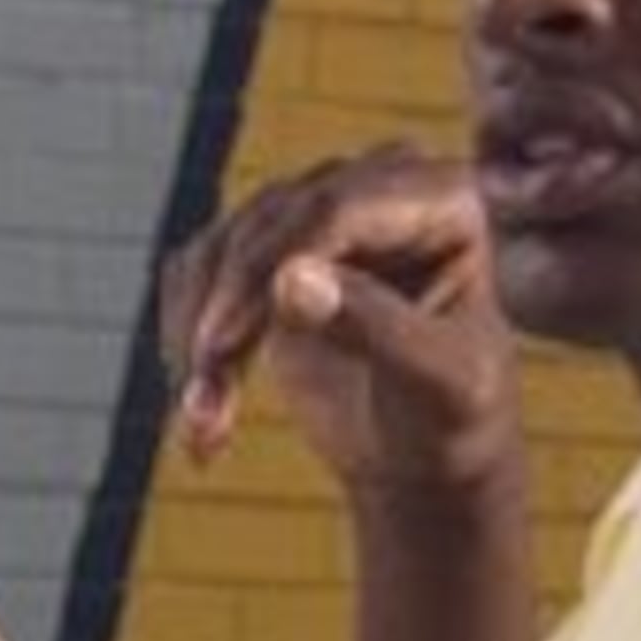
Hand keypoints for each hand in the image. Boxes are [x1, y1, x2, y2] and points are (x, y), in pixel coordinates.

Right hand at [159, 143, 515, 494]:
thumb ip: (375, 326)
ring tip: (202, 424)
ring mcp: (319, 214)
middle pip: (268, 221)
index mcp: (445, 199)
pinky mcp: (270, 250)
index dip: (267, 268)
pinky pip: (200, 272)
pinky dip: (185, 338)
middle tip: (200, 402)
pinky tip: (201, 408)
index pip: (335, 208)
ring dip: (198, 336)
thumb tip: (289, 279)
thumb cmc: (454, 416)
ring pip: (222, 247)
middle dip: (223, 311)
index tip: (218, 344)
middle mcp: (380, 188)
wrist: (425, 452)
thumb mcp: (436, 381)